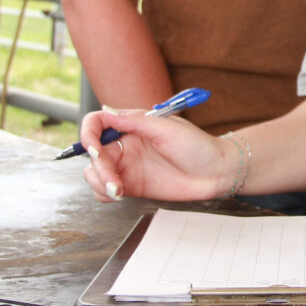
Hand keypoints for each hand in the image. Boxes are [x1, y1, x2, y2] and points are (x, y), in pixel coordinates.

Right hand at [79, 108, 237, 202]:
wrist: (216, 173)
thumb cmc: (197, 146)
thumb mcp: (167, 128)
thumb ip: (134, 121)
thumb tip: (106, 111)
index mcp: (132, 124)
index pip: (97, 123)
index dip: (88, 134)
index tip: (95, 149)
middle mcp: (126, 144)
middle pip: (93, 153)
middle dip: (98, 168)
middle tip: (114, 181)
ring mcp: (128, 166)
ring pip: (94, 173)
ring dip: (99, 182)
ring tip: (118, 190)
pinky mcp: (132, 186)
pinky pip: (105, 190)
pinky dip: (104, 193)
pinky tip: (118, 194)